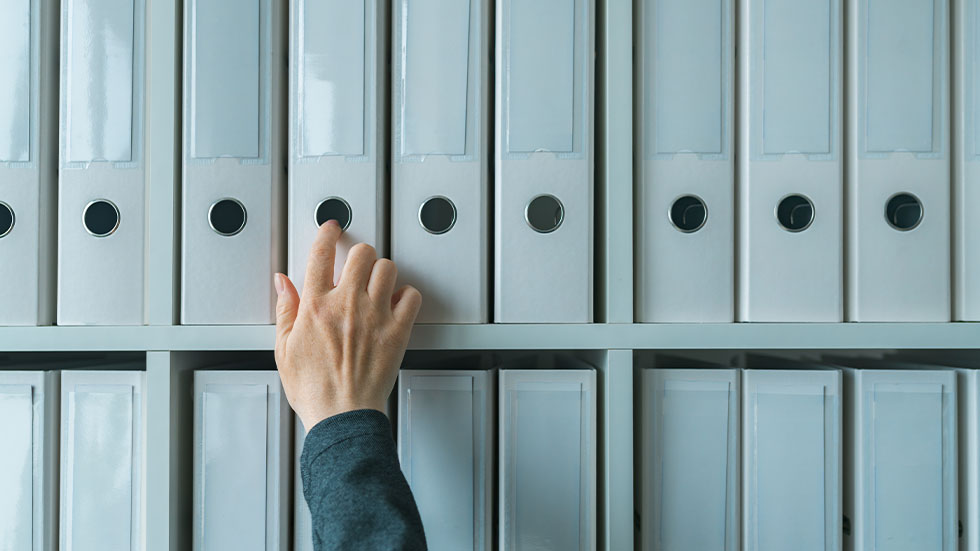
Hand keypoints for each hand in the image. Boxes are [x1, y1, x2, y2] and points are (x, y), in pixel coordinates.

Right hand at [273, 220, 421, 431]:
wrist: (341, 415)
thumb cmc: (314, 388)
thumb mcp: (284, 348)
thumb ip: (286, 309)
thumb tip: (282, 283)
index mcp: (315, 307)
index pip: (321, 254)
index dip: (327, 234)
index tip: (332, 228)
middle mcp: (347, 305)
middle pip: (362, 253)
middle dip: (359, 254)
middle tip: (357, 265)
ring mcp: (375, 316)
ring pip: (388, 268)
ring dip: (382, 272)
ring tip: (376, 284)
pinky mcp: (397, 331)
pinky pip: (411, 296)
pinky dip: (406, 295)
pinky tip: (396, 304)